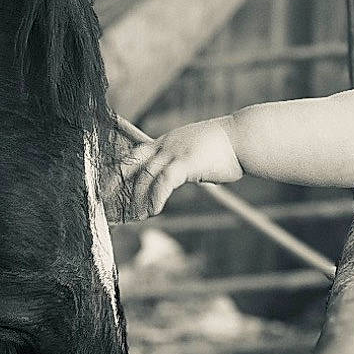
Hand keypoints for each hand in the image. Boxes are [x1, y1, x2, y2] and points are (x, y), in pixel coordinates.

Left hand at [118, 119, 243, 219]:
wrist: (245, 138)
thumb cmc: (226, 148)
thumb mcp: (197, 152)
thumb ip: (183, 164)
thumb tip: (180, 178)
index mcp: (166, 140)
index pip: (135, 155)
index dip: (120, 172)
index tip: (109, 188)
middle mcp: (166, 143)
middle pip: (134, 165)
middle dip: (120, 188)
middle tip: (114, 208)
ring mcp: (176, 151)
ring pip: (147, 176)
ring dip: (140, 198)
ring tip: (137, 216)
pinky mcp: (187, 162)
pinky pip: (165, 182)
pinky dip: (157, 197)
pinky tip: (155, 210)